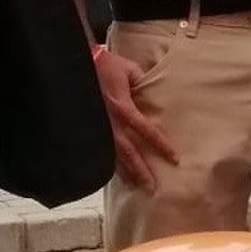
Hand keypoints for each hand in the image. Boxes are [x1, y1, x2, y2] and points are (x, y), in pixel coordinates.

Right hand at [93, 45, 180, 191]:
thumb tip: (157, 93)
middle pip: (128, 152)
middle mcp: (110, 122)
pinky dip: (109, 164)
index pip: (146, 130)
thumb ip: (145, 82)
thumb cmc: (105, 65)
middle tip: (152, 187)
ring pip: (113, 156)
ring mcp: (98, 127)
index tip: (174, 158)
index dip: (160, 145)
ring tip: (136, 187)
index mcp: (123, 107)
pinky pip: (101, 150)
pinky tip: (116, 174)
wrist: (76, 64)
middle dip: (141, 170)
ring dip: (125, 172)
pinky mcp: (90, 129)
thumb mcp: (130, 69)